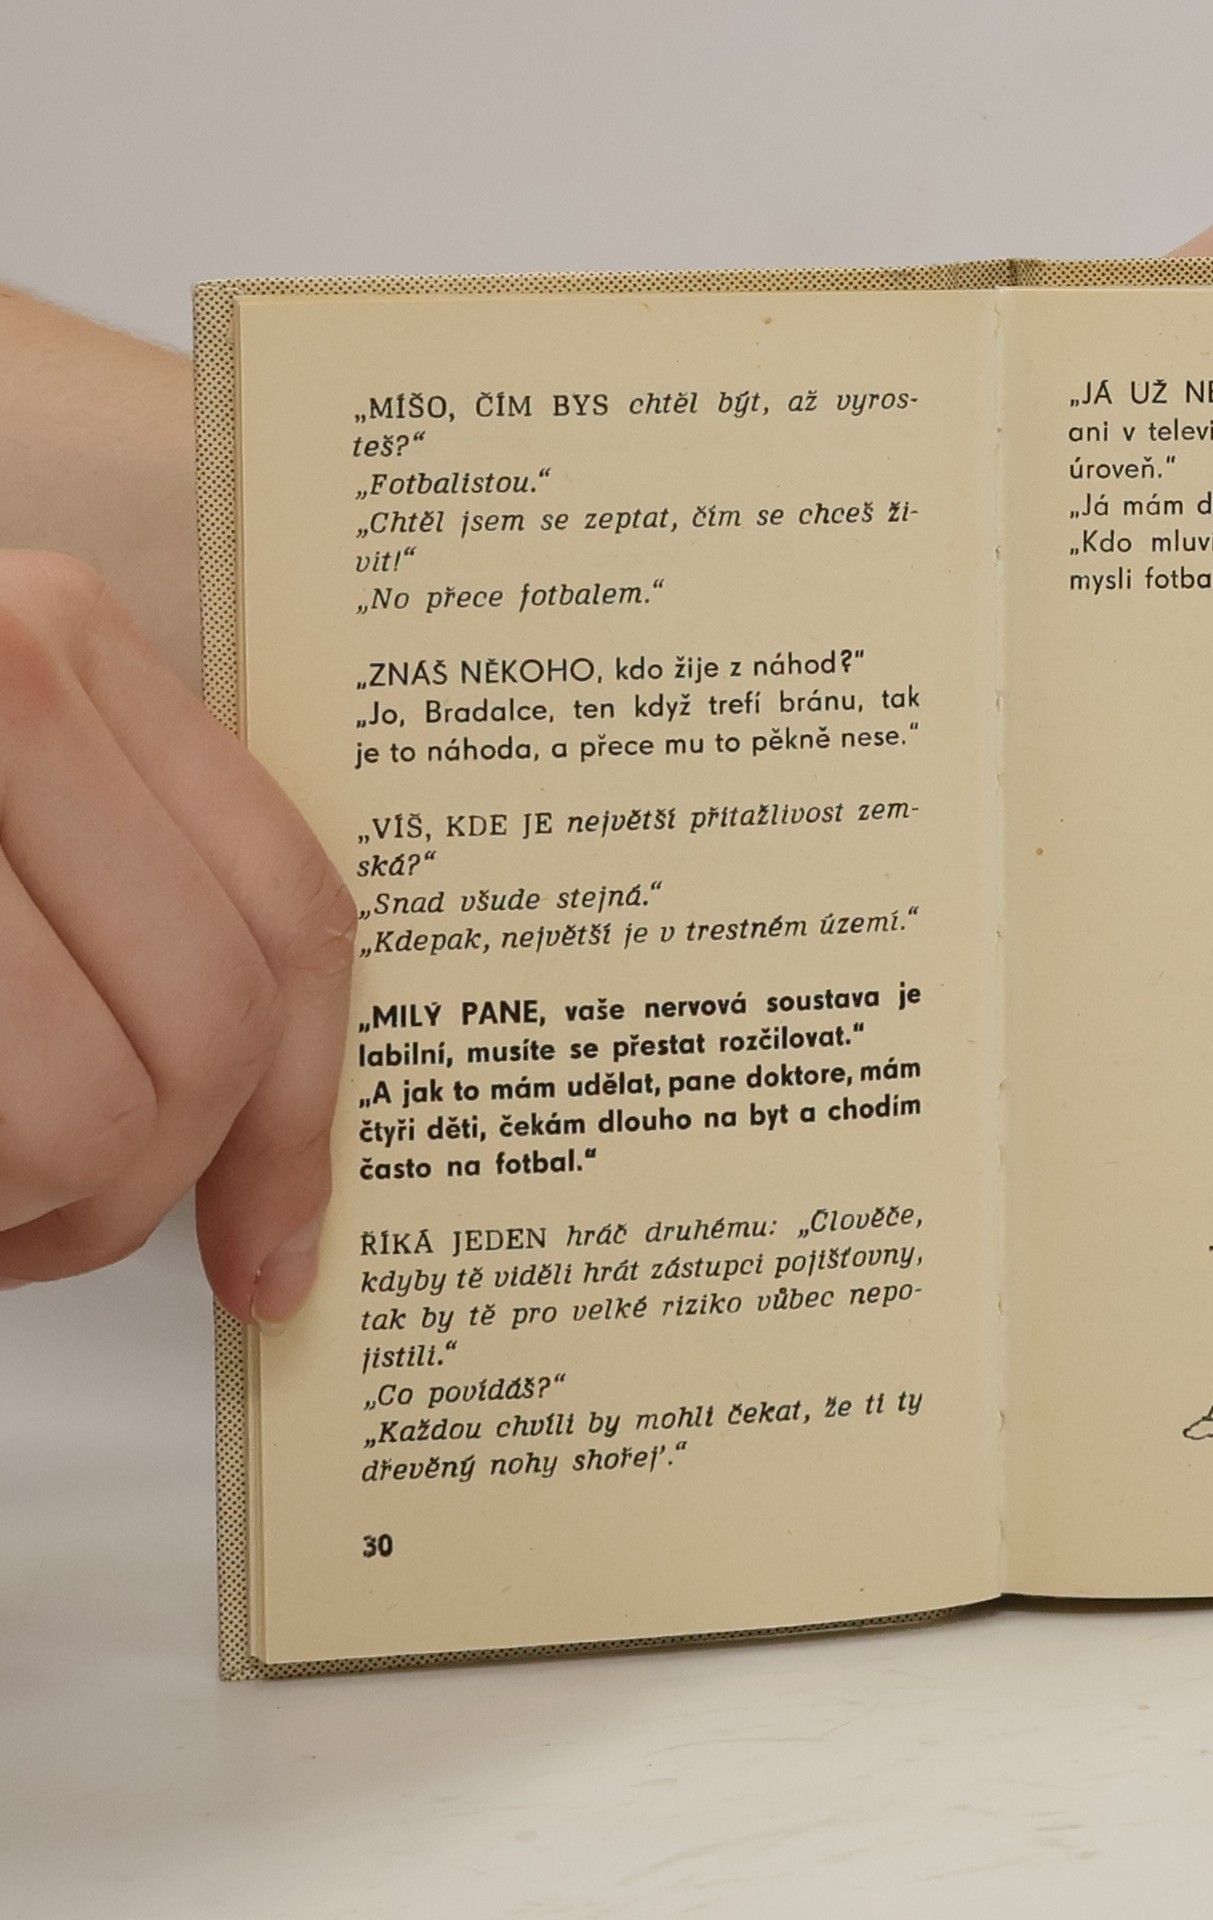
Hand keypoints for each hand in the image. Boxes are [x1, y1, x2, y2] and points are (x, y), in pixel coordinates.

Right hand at [0, 552, 353, 1320]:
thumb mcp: (15, 807)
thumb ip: (124, 888)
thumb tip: (274, 1135)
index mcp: (62, 649)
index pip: (292, 913)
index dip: (308, 1113)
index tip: (283, 1248)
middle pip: (208, 1032)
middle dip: (149, 1187)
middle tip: (60, 1218)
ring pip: (92, 1112)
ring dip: (34, 1214)